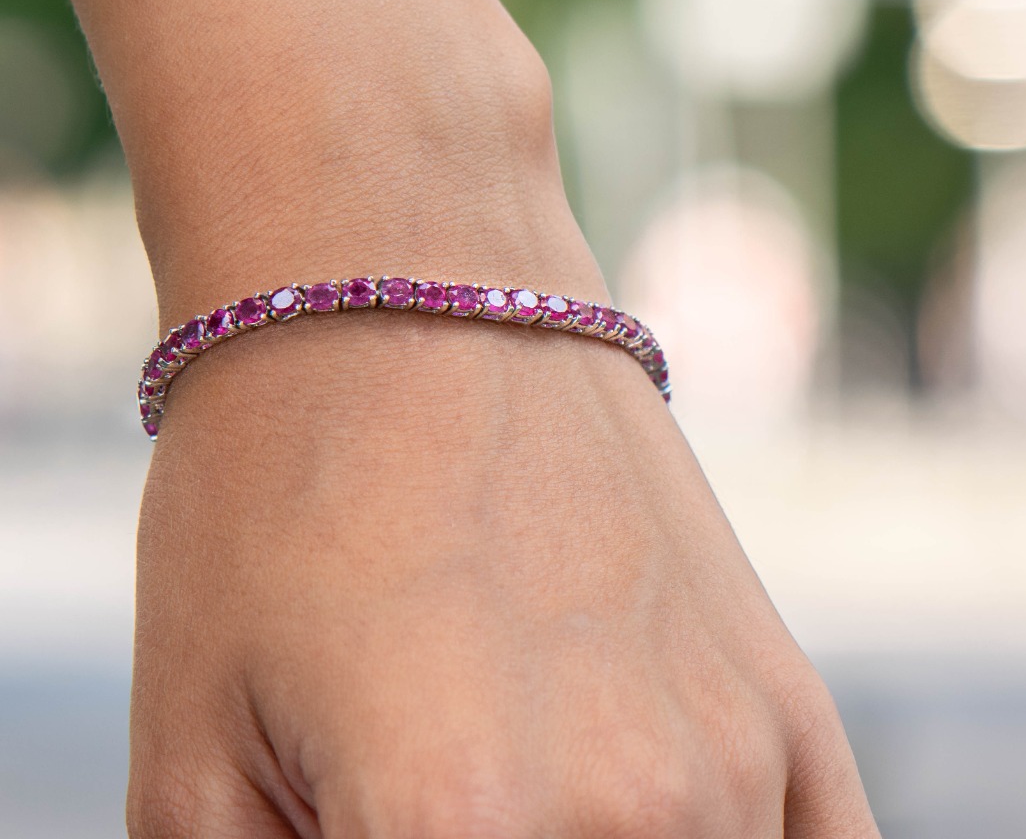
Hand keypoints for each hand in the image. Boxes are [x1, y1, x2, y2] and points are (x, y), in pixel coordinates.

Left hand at [127, 277, 878, 836]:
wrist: (413, 290)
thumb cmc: (275, 495)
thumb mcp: (193, 763)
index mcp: (457, 834)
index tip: (378, 828)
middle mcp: (633, 818)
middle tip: (432, 807)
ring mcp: (733, 757)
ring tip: (520, 781)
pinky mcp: (783, 699)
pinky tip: (683, 834)